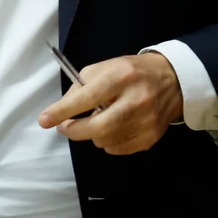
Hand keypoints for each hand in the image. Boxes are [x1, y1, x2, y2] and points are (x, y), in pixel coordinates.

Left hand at [37, 51, 182, 154]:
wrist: (172, 80)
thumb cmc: (130, 72)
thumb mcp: (104, 68)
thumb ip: (81, 86)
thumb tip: (61, 110)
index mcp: (121, 77)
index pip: (87, 97)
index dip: (63, 111)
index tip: (44, 120)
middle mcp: (136, 100)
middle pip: (98, 127)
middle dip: (74, 131)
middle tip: (64, 127)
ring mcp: (146, 121)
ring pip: (105, 141)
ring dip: (93, 135)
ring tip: (98, 120)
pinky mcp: (151, 137)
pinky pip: (118, 149)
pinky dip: (108, 142)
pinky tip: (113, 128)